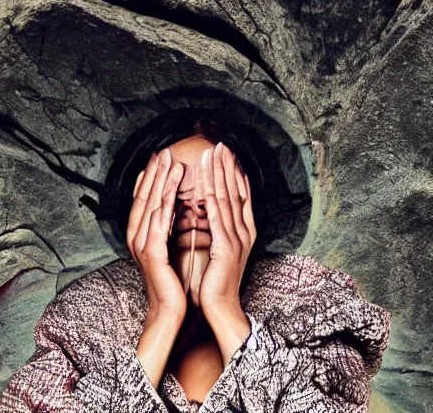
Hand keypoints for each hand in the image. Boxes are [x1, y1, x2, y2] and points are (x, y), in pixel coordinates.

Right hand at [127, 148, 186, 318]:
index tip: (158, 158)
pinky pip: (159, 221)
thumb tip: (171, 205)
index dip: (150, 177)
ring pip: (150, 204)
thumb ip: (165, 228)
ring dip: (159, 180)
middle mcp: (136, 236)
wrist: (169, 311)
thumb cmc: (171, 281)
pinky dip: (166, 201)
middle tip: (162, 151)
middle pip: (144, 197)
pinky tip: (172, 187)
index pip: (143, 199)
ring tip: (169, 160)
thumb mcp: (167, 249)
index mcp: (139, 235)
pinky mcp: (152, 253)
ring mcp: (141, 244)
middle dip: (153, 172)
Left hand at [198, 142, 256, 314]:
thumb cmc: (217, 277)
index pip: (241, 194)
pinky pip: (218, 220)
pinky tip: (207, 186)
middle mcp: (244, 231)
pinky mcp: (226, 250)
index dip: (235, 172)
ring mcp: (237, 239)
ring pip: (228, 200)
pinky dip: (213, 201)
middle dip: (228, 166)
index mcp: (243, 230)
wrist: (220, 306)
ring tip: (214, 155)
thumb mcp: (221, 246)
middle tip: (221, 145)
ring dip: (220, 176)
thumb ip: (219, 226)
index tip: (228, 154)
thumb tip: (211, 205)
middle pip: (236, 192)